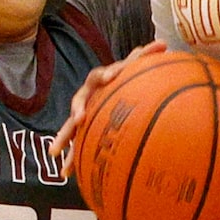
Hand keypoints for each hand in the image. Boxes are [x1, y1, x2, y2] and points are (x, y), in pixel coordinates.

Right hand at [51, 40, 167, 164]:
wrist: (111, 89)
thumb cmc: (124, 79)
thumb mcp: (134, 67)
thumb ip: (146, 58)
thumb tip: (164, 44)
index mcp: (98, 82)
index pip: (97, 77)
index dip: (102, 76)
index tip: (108, 78)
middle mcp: (87, 97)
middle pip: (77, 102)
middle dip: (77, 110)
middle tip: (78, 118)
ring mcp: (82, 115)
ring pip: (70, 127)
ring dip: (64, 139)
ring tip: (55, 153)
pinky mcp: (83, 132)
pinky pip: (77, 145)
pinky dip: (73, 160)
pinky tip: (67, 175)